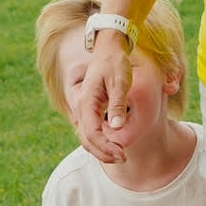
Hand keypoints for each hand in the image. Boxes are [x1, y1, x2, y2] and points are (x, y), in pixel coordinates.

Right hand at [69, 32, 132, 162]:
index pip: (91, 133)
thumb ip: (118, 103)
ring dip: (102, 149)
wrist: (108, 48)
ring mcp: (84, 109)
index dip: (106, 148)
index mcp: (86, 102)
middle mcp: (81, 107)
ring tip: (120, 155)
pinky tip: (114, 144)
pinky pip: (91, 130)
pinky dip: (100, 141)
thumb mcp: (120, 81)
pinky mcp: (90, 109)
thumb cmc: (115, 62)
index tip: (122, 154)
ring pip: (87, 137)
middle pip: (87, 139)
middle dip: (104, 153)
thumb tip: (117, 127)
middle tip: (123, 158)